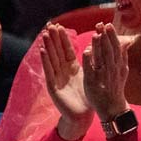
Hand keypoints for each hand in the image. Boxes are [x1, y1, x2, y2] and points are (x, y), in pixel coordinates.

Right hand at [39, 24, 91, 138]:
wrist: (83, 115)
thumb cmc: (87, 97)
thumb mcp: (91, 76)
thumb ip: (92, 63)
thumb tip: (97, 48)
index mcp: (72, 68)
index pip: (66, 50)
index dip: (63, 39)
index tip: (60, 26)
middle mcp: (63, 71)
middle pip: (57, 52)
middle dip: (54, 39)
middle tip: (50, 25)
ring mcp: (56, 78)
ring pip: (51, 59)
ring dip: (47, 47)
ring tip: (45, 34)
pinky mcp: (52, 86)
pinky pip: (48, 71)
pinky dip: (45, 61)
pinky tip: (42, 50)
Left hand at [81, 23, 130, 121]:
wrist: (112, 107)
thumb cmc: (115, 88)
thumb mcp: (123, 71)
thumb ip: (123, 57)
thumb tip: (126, 42)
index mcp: (119, 66)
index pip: (116, 48)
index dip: (112, 36)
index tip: (108, 25)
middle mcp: (112, 70)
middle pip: (110, 51)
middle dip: (106, 37)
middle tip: (102, 25)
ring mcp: (103, 76)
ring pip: (101, 59)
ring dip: (99, 46)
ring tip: (96, 34)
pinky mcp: (93, 83)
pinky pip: (91, 70)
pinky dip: (89, 61)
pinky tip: (86, 51)